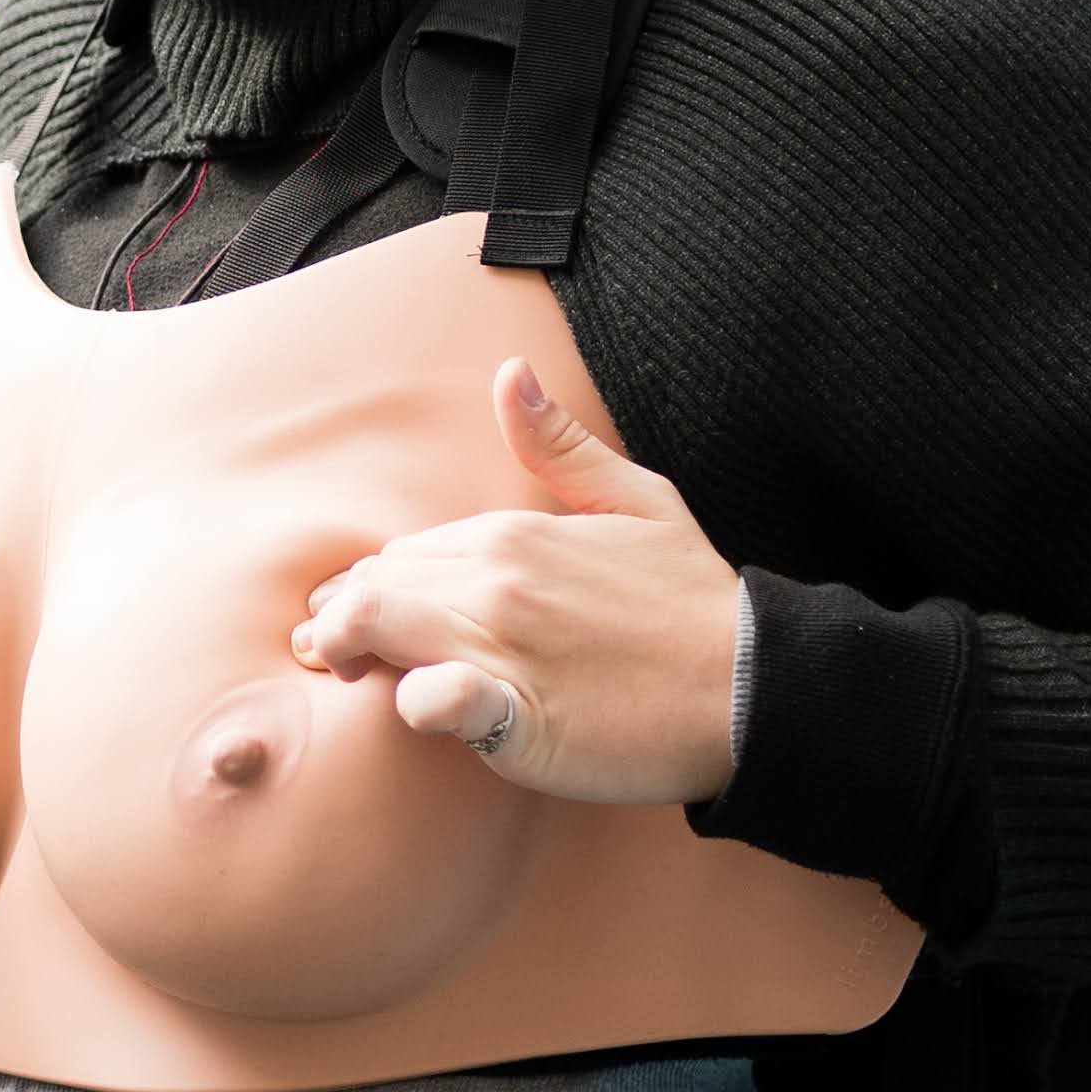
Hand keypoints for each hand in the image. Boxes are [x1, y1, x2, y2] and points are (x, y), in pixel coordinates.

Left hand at [288, 359, 742, 805]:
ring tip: (350, 675)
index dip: (373, 585)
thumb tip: (511, 373)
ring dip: (349, 651)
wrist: (756, 686)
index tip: (361, 612)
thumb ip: (561, 445)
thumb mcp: (638, 500)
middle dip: (344, 617)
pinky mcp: (517, 718)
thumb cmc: (694, 600)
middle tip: (334, 651)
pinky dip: (417, 701)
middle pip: (376, 589)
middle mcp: (497, 582)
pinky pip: (438, 699)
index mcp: (511, 534)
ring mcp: (504, 647)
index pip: (402, 556)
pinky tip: (419, 705)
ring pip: (379, 630)